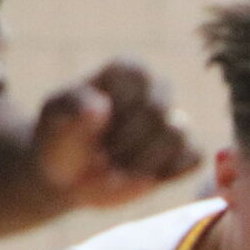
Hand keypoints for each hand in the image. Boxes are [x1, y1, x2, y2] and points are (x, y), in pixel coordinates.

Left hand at [34, 59, 200, 208]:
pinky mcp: (183, 154)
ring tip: (115, 170)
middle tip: (98, 158)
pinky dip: (168, 173)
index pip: (141, 80)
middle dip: (124, 144)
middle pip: (158, 113)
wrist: (66, 177)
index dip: (117, 111)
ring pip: (178, 136)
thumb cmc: (60, 139)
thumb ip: (72, 107)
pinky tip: (139, 178)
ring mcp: (172, 124)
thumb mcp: (54, 118)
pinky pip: (195, 158)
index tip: (91, 128)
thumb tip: (102, 108)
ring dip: (142, 163)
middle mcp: (156, 93)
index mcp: (127, 71)